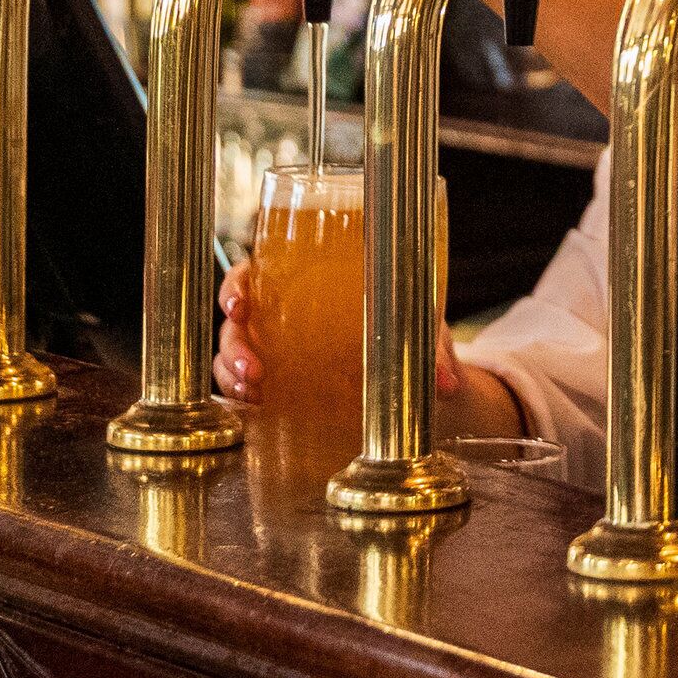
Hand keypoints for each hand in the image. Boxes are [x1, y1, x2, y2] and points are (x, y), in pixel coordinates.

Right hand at [210, 251, 481, 409]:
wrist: (411, 361)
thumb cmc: (406, 323)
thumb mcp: (419, 325)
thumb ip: (431, 346)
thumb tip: (446, 384)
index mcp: (309, 281)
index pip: (255, 272)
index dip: (236, 285)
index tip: (238, 306)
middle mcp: (283, 309)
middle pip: (237, 317)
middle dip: (233, 342)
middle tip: (252, 369)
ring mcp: (275, 345)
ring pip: (232, 351)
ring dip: (231, 371)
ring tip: (252, 391)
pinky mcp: (277, 378)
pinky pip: (242, 382)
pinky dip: (239, 393)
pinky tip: (253, 405)